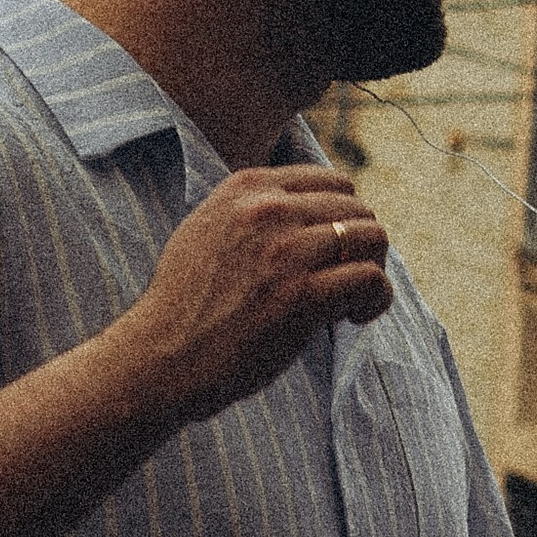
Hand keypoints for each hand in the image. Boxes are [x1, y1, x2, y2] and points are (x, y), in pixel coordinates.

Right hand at [120, 165, 392, 428]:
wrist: (161, 355)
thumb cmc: (186, 304)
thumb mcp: (206, 228)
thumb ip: (249, 210)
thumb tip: (301, 208)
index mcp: (247, 188)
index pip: (331, 181)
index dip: (344, 216)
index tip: (332, 252)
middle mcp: (269, 209)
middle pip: (357, 207)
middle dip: (361, 245)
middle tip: (346, 281)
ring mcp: (286, 251)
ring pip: (372, 237)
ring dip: (373, 271)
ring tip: (351, 302)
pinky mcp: (301, 295)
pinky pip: (370, 278)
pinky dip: (376, 298)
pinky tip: (355, 317)